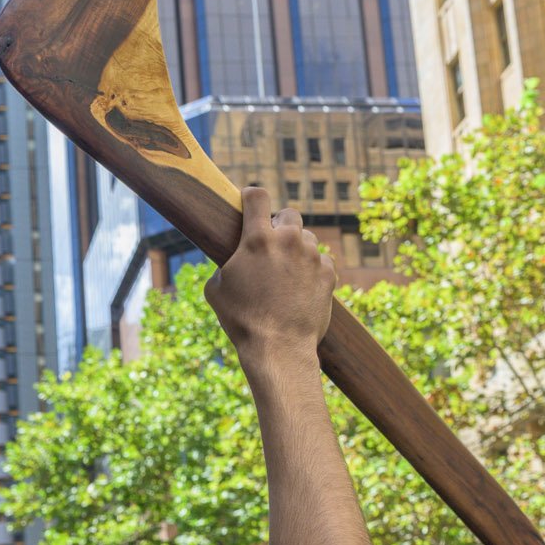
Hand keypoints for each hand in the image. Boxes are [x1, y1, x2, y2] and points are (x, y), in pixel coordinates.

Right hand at [204, 186, 334, 361]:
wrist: (278, 348)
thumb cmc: (242, 320)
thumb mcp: (216, 288)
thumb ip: (226, 263)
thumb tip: (232, 260)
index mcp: (257, 238)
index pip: (257, 196)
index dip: (251, 195)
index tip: (249, 201)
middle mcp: (289, 240)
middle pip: (288, 214)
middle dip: (279, 224)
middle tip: (271, 245)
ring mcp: (312, 256)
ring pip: (307, 238)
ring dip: (297, 248)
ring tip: (285, 273)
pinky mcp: (329, 274)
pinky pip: (321, 261)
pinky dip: (312, 269)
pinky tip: (300, 288)